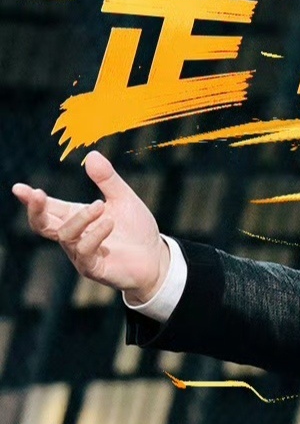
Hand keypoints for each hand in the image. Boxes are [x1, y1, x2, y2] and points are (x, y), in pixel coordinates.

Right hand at [11, 150, 170, 301]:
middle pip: (41, 225)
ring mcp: (80, 254)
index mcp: (75, 217)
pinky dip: (95, 235)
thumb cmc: (136, 230)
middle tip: (36, 194)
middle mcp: (74, 235)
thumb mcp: (123, 199)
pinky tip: (109, 223)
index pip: (47, 208)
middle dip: (36, 209)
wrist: (156, 258)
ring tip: (102, 206)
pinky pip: (84, 251)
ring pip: (66, 234)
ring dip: (82, 218)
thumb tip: (92, 155)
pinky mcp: (93, 268)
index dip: (31, 199)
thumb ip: (107, 179)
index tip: (19, 188)